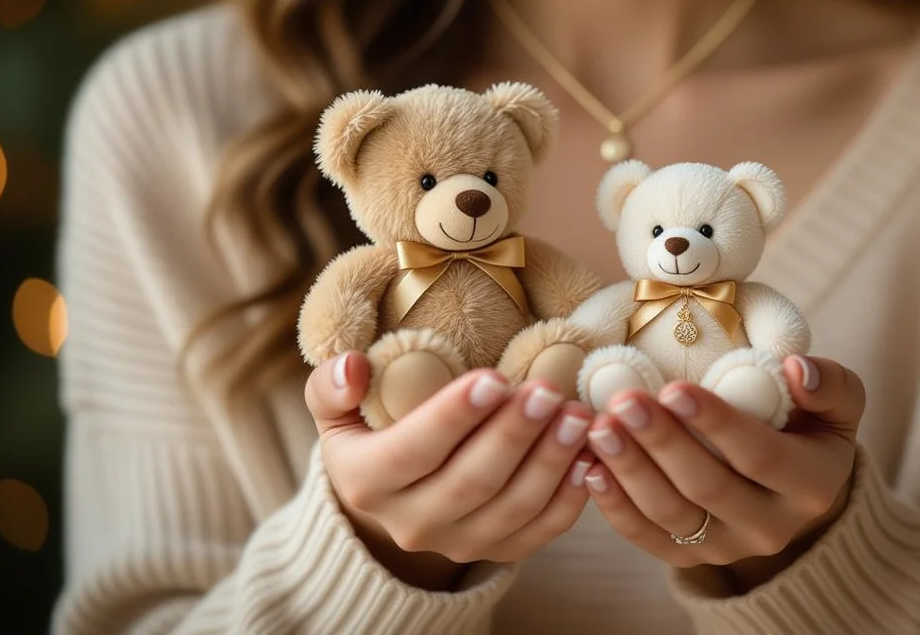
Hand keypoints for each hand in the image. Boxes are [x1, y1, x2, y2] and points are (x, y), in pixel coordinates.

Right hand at [304, 352, 594, 586]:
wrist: (391, 494)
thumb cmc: (370, 430)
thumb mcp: (335, 409)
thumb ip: (331, 386)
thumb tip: (353, 368)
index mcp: (366, 483)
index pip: (412, 452)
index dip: (453, 417)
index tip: (495, 378)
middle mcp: (411, 524)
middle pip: (470, 483)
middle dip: (514, 436)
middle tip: (549, 391)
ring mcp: (458, 543)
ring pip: (511, 509)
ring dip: (550, 463)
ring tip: (578, 416)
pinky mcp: (497, 550)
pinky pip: (539, 531)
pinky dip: (569, 498)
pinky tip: (588, 456)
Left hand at [582, 355, 862, 574]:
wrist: (798, 486)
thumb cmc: (810, 426)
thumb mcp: (837, 403)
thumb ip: (828, 383)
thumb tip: (795, 370)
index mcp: (811, 485)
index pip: (760, 457)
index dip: (716, 424)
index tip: (674, 388)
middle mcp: (771, 528)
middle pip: (708, 488)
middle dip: (662, 443)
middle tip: (624, 402)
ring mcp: (728, 548)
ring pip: (672, 514)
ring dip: (630, 470)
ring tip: (600, 427)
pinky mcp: (693, 557)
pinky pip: (648, 538)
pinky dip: (616, 507)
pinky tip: (591, 468)